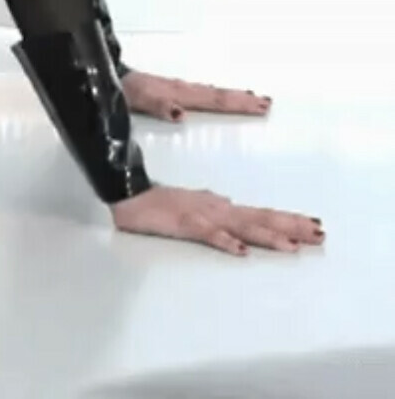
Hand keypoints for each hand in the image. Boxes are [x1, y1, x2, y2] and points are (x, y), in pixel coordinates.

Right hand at [112, 185, 323, 254]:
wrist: (127, 194)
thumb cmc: (156, 201)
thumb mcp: (191, 201)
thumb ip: (211, 202)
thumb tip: (230, 202)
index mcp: (220, 206)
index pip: (261, 213)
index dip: (288, 219)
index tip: (313, 223)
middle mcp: (218, 209)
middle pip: (260, 218)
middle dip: (291, 227)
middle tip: (319, 233)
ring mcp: (202, 216)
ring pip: (242, 227)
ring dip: (269, 236)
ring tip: (294, 245)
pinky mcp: (185, 223)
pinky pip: (208, 235)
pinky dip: (226, 241)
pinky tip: (241, 250)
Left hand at [120, 70, 270, 121]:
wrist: (103, 77)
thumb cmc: (120, 89)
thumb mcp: (136, 98)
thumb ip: (158, 104)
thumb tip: (181, 114)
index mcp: (176, 93)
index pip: (213, 99)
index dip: (237, 104)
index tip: (261, 106)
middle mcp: (180, 90)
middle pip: (217, 95)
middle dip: (242, 100)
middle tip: (267, 103)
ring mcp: (176, 90)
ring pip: (211, 93)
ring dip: (233, 97)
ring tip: (254, 99)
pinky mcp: (169, 92)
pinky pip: (200, 94)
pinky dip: (215, 96)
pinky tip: (219, 100)